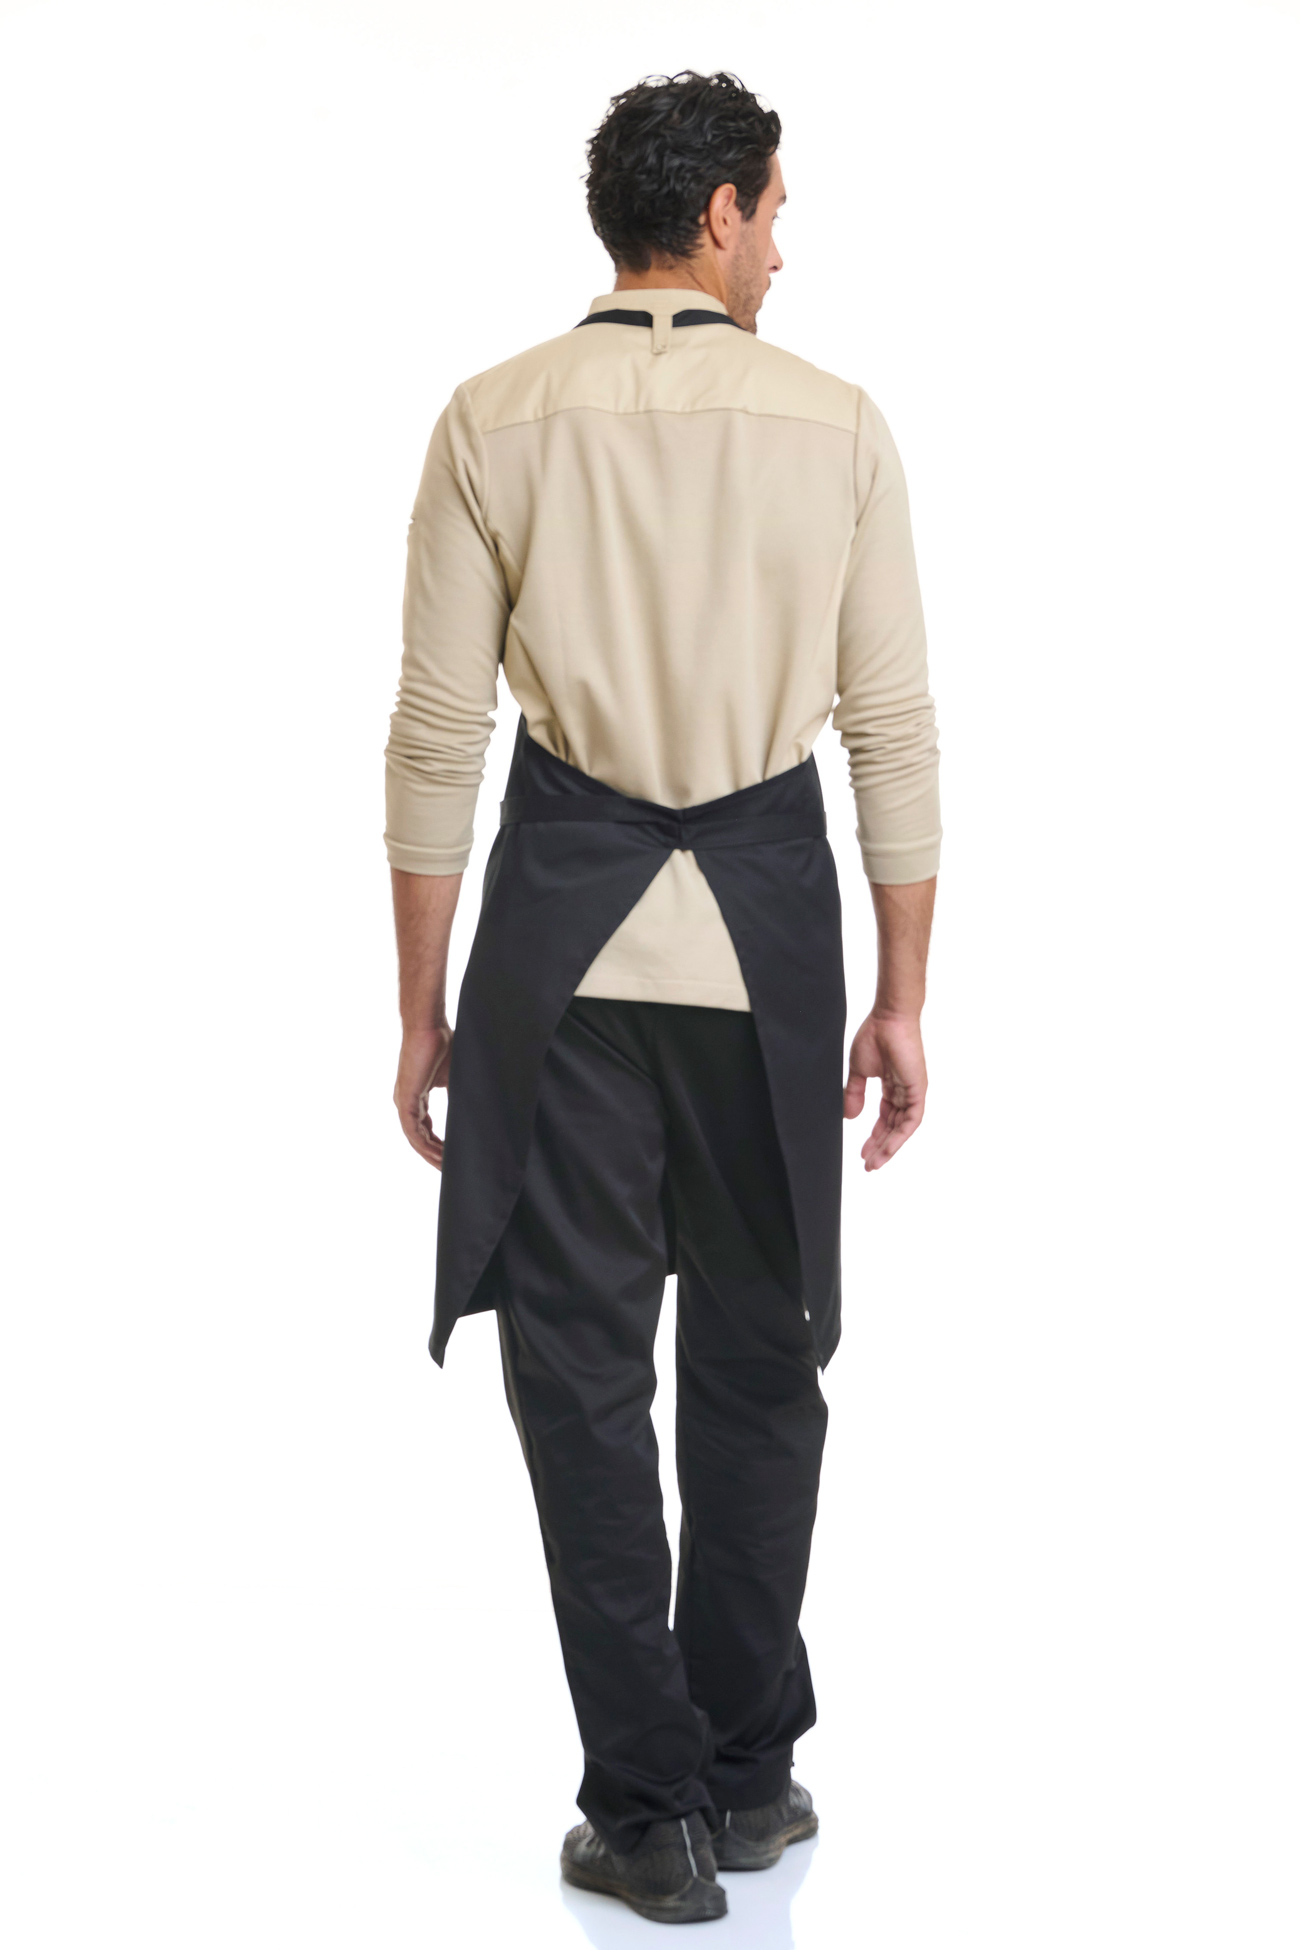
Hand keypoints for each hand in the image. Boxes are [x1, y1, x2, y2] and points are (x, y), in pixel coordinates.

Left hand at [393, 1023, 453, 1169]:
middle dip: (434, 1154)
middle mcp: (406, 1101)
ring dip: (430, 1154)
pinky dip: (425, 1145)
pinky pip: (412, 1131)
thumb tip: (477, 1107)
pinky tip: (438, 1155)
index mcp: (416, 1095)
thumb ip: (458, 1093)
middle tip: (449, 1169)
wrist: (429, 1027)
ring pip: (415, 1138)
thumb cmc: (442, 1045)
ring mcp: (404, 1101)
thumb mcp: (454, 1076)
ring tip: (445, 1167)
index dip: (437, 1143)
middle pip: (419, 1137)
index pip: (425, 1127)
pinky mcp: (405, 1100)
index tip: (451, 1156)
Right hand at [843, 1011, 927, 1170]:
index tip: (862, 1153)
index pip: (885, 1118)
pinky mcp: (918, 1091)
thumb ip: (854, 1094)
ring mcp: (913, 1092)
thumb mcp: (859, 1071)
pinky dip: (899, 1136)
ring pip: (902, 1128)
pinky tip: (887, 1149)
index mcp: (892, 1086)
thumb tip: (848, 1116)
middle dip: (880, 1147)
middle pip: (893, 1127)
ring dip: (889, 1147)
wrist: (888, 1019)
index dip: (874, 1136)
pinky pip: (911, 1121)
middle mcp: (904, 1092)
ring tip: (874, 1163)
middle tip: (868, 1165)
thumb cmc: (875, 1036)